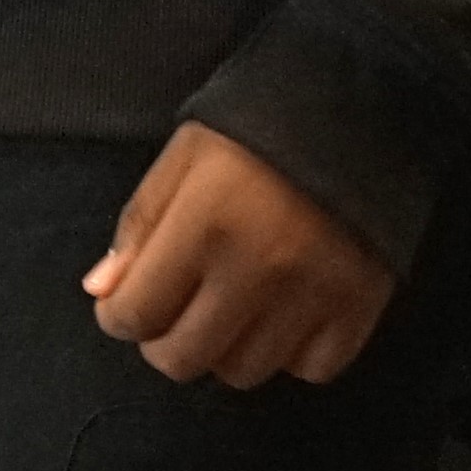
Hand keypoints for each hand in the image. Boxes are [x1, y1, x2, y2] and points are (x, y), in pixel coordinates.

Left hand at [83, 122, 397, 388]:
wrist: (367, 97)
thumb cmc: (262, 121)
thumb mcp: (187, 154)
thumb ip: (141, 224)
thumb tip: (103, 292)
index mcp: (206, 222)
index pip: (135, 315)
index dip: (119, 313)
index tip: (130, 299)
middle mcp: (259, 267)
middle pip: (184, 359)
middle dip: (165, 339)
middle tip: (178, 308)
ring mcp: (314, 291)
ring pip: (244, 372)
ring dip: (227, 347)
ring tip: (235, 304)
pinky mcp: (363, 302)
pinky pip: (312, 369)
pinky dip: (294, 352)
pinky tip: (289, 311)